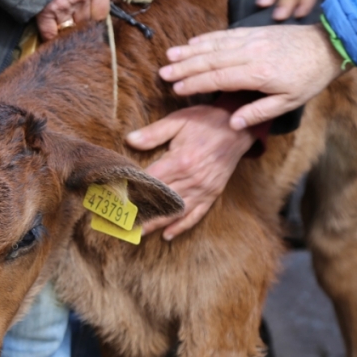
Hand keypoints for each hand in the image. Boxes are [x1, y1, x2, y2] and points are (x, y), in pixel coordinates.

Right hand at [36, 0, 109, 40]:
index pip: (101, 13)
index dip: (94, 17)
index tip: (90, 18)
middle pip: (84, 22)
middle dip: (79, 24)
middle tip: (73, 23)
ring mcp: (63, 7)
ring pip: (68, 29)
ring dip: (65, 30)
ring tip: (61, 30)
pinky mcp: (45, 12)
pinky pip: (49, 32)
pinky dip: (49, 36)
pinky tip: (50, 37)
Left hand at [126, 105, 254, 239]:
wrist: (238, 128)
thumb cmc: (206, 121)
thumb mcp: (178, 121)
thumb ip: (154, 133)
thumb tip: (130, 140)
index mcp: (180, 161)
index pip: (150, 182)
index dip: (133, 192)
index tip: (117, 200)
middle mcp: (191, 179)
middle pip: (160, 200)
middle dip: (140, 212)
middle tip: (122, 223)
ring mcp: (203, 189)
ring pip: (175, 212)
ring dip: (156, 224)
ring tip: (137, 233)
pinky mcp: (212, 194)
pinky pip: (196, 215)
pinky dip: (181, 226)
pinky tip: (166, 235)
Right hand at [159, 24, 344, 128]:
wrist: (329, 45)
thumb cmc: (309, 78)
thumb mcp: (288, 103)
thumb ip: (258, 113)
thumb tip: (232, 123)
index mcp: (259, 73)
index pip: (218, 77)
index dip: (195, 84)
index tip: (176, 89)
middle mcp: (251, 53)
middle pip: (211, 59)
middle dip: (184, 67)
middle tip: (163, 73)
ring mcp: (252, 39)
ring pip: (215, 45)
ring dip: (190, 51)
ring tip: (170, 56)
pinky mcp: (255, 31)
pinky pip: (226, 34)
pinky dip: (207, 38)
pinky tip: (193, 43)